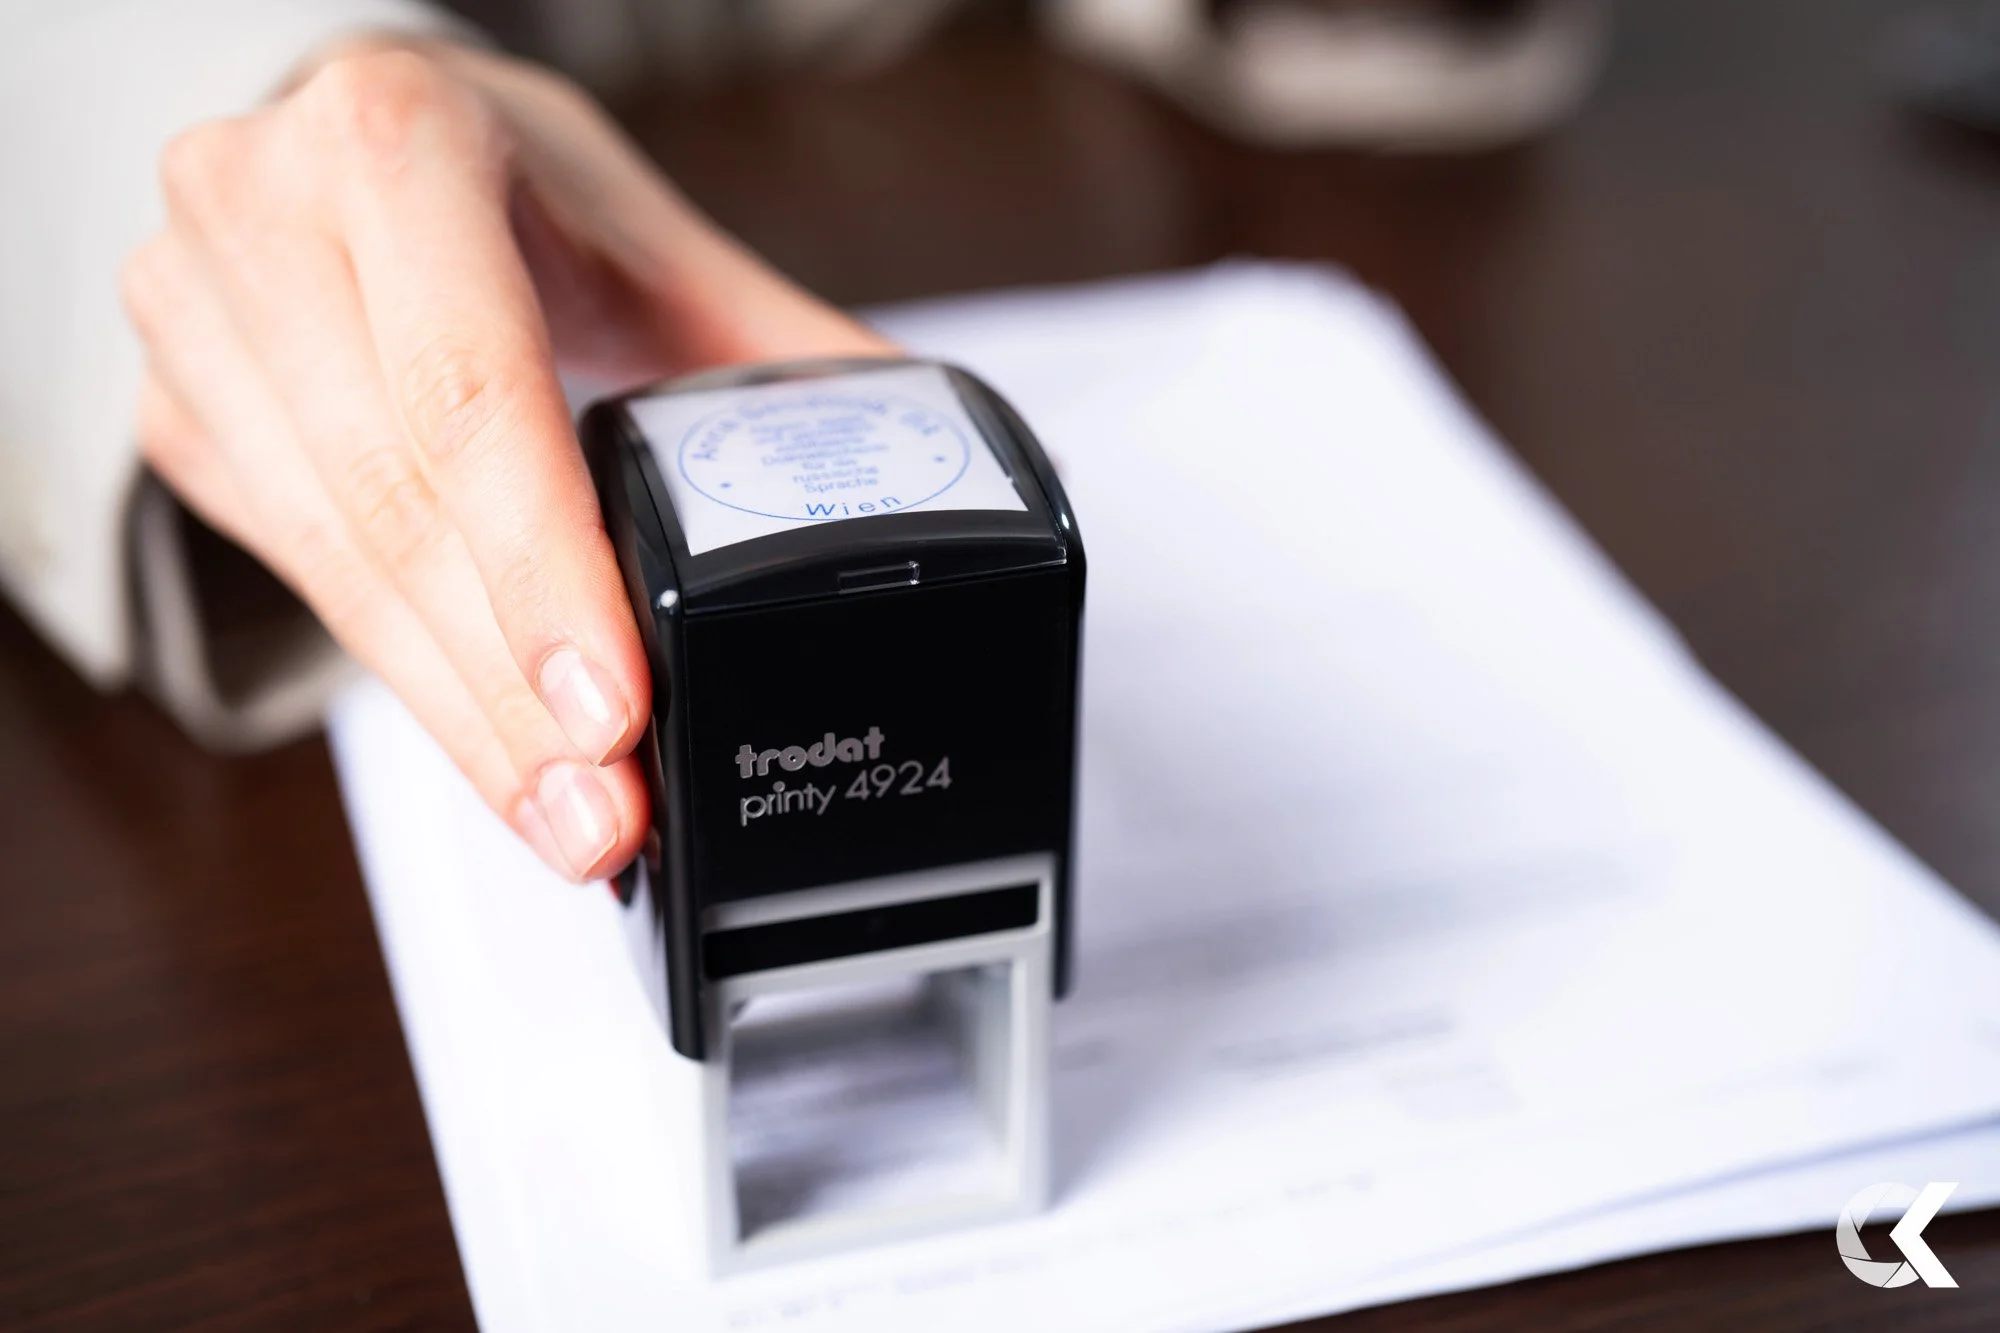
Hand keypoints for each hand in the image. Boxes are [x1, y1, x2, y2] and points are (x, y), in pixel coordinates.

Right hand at [121, 40, 891, 881]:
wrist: (367, 138)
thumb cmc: (515, 182)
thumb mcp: (654, 240)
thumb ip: (782, 356)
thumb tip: (931, 469)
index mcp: (396, 141)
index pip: (469, 389)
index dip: (540, 566)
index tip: (612, 708)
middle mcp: (265, 217)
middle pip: (395, 505)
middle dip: (509, 691)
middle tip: (608, 815)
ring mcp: (197, 320)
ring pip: (335, 566)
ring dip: (461, 714)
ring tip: (568, 817)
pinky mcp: (181, 418)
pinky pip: (301, 580)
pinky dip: (411, 677)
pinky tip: (491, 747)